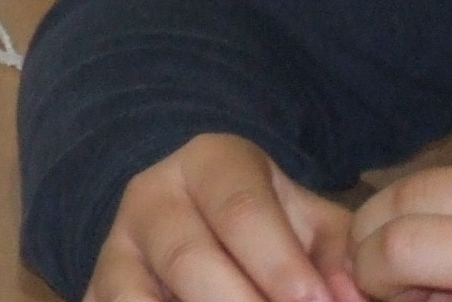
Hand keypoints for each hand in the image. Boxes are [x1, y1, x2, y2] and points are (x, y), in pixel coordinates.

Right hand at [88, 134, 358, 301]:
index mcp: (211, 164)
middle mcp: (152, 195)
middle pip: (189, 259)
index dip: (280, 264)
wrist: (205, 228)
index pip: (240, 208)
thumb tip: (354, 297)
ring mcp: (116, 246)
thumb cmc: (274, 233)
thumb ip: (341, 257)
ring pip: (137, 294)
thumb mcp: (312, 227)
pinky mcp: (97, 289)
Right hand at [351, 166, 451, 301]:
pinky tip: (449, 259)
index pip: (406, 244)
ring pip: (431, 179)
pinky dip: (437, 216)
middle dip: (372, 237)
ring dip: (400, 222)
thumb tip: (380, 290)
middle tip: (378, 284)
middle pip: (407, 194)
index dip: (370, 274)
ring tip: (414, 276)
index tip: (373, 300)